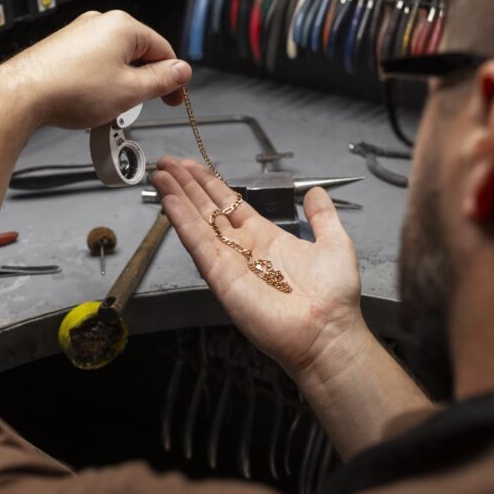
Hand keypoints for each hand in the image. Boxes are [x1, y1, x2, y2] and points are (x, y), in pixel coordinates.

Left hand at [0, 10, 192, 130]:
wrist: (22, 95)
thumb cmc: (70, 90)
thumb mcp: (130, 91)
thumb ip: (161, 81)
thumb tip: (181, 71)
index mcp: (123, 26)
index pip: (163, 50)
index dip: (173, 79)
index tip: (174, 99)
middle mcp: (100, 24)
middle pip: (139, 54)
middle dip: (145, 82)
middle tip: (143, 106)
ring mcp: (79, 34)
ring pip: (116, 61)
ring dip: (122, 85)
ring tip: (111, 109)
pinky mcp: (63, 49)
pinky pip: (94, 65)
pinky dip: (101, 84)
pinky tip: (92, 103)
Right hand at [152, 157, 368, 381]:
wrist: (328, 330)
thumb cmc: (333, 297)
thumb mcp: (334, 242)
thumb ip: (322, 216)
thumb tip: (316, 193)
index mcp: (266, 238)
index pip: (230, 204)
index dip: (210, 184)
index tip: (193, 167)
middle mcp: (243, 249)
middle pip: (207, 210)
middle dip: (187, 185)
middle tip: (167, 163)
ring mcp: (229, 262)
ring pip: (197, 224)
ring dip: (178, 198)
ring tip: (160, 174)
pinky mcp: (221, 277)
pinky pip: (199, 244)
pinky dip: (182, 222)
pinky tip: (170, 201)